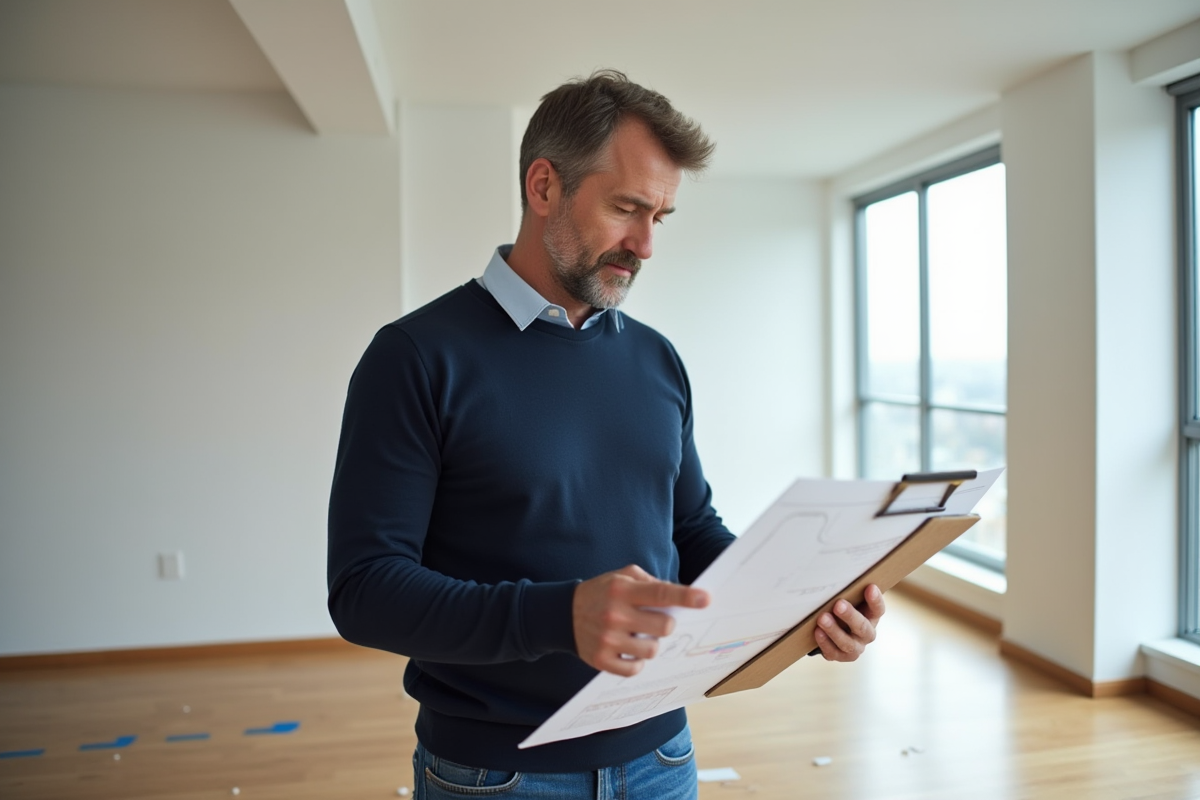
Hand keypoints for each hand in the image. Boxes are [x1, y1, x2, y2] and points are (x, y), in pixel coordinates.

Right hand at [573, 564, 709, 676]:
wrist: (563, 614)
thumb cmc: (602, 593)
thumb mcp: (622, 577)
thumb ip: (651, 583)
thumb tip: (681, 597)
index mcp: (622, 589)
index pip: (660, 593)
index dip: (685, 596)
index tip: (705, 598)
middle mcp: (615, 614)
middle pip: (664, 627)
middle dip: (666, 624)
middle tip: (654, 621)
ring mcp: (608, 640)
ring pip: (653, 650)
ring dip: (651, 644)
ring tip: (637, 635)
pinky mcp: (601, 660)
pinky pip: (635, 669)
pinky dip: (637, 661)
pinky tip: (627, 649)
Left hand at [813, 584, 884, 661]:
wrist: (831, 627)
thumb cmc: (841, 607)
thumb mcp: (848, 599)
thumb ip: (848, 591)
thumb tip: (835, 571)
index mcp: (872, 616)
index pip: (878, 609)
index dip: (875, 600)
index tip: (870, 587)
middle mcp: (866, 634)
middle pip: (862, 627)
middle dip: (850, 616)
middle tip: (838, 604)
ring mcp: (855, 647)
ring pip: (848, 643)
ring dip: (834, 631)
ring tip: (822, 618)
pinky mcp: (840, 656)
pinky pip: (833, 653)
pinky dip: (825, 642)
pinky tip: (817, 632)